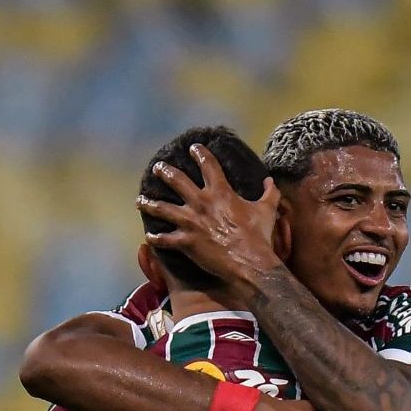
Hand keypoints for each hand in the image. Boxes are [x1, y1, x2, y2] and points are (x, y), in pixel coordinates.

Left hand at [137, 144, 282, 290]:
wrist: (249, 261)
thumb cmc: (258, 235)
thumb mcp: (267, 210)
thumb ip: (269, 193)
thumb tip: (271, 181)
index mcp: (221, 192)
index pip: (208, 166)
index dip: (200, 154)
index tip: (193, 148)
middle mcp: (201, 203)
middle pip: (177, 181)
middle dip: (165, 172)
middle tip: (157, 167)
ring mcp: (191, 222)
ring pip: (163, 208)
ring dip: (150, 204)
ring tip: (140, 200)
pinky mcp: (185, 241)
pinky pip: (165, 239)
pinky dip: (156, 238)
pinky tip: (148, 236)